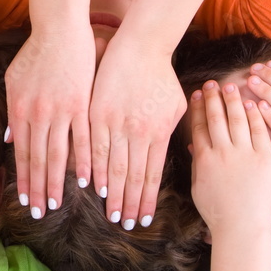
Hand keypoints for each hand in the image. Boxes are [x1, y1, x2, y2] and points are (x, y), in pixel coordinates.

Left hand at [5, 27, 94, 216]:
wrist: (58, 30)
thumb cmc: (35, 54)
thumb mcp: (13, 81)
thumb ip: (11, 112)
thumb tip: (7, 139)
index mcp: (19, 111)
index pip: (20, 153)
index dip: (23, 179)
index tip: (24, 200)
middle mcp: (36, 115)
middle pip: (36, 160)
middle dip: (37, 189)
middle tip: (38, 213)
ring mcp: (58, 111)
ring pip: (57, 154)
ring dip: (57, 182)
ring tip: (56, 203)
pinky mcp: (81, 104)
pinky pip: (82, 139)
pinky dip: (83, 161)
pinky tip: (85, 180)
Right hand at [89, 39, 185, 229]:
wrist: (139, 46)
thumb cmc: (160, 75)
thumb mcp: (176, 106)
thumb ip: (171, 133)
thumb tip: (171, 156)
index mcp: (159, 133)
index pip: (152, 175)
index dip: (146, 199)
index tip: (142, 219)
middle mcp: (139, 132)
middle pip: (132, 177)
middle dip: (128, 204)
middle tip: (124, 224)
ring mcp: (117, 124)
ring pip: (113, 167)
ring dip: (112, 194)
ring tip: (110, 213)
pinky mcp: (97, 114)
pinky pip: (94, 148)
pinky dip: (94, 169)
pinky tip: (93, 186)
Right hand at [189, 81, 270, 236]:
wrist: (241, 227)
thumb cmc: (217, 212)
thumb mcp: (198, 186)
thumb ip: (196, 163)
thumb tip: (193, 146)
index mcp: (203, 159)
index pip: (198, 126)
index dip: (197, 109)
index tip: (196, 95)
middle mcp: (222, 153)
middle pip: (216, 118)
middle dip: (212, 99)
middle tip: (211, 84)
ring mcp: (244, 154)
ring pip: (237, 120)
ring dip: (232, 101)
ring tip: (229, 87)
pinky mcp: (264, 159)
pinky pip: (259, 132)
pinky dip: (255, 116)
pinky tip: (252, 103)